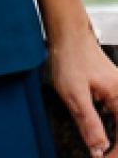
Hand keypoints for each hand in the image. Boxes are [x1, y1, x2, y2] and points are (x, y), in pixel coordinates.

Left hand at [48, 19, 117, 156]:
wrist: (69, 36)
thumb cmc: (70, 57)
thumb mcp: (73, 92)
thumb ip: (88, 122)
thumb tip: (98, 149)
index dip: (115, 154)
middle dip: (117, 150)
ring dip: (116, 143)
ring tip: (105, 153)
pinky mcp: (116, 94)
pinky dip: (115, 133)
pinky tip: (108, 141)